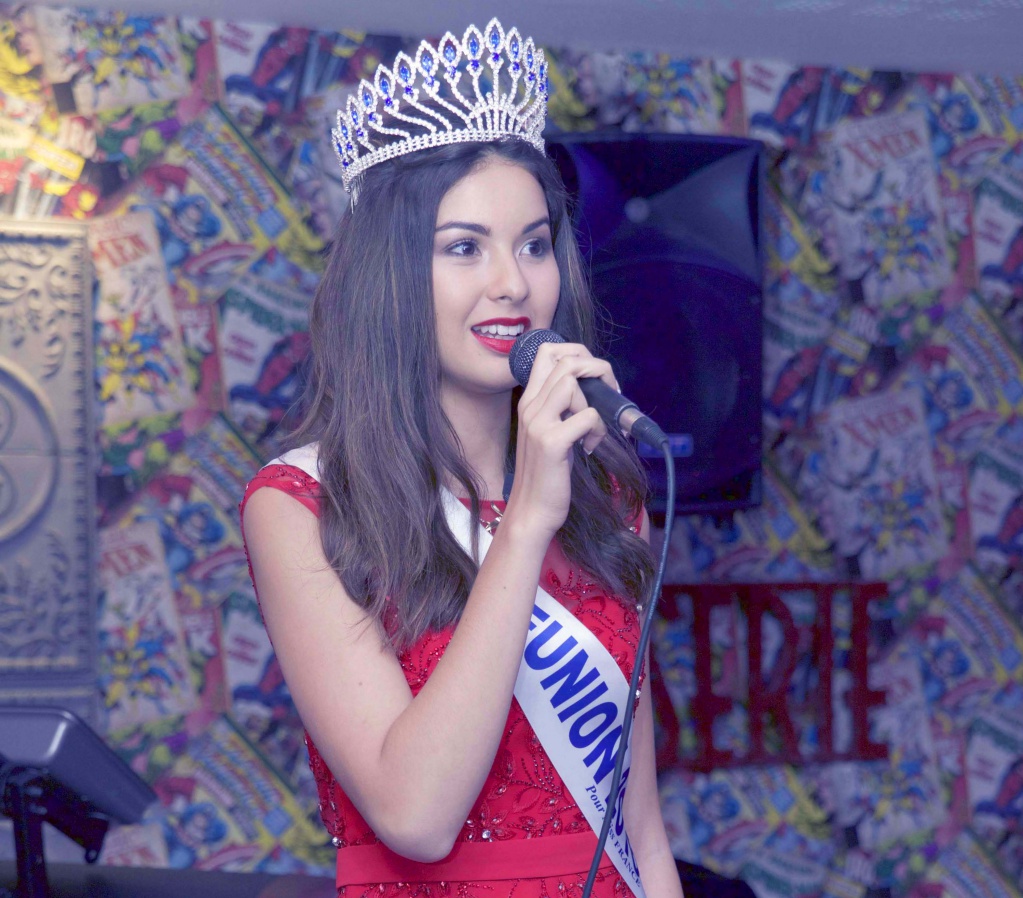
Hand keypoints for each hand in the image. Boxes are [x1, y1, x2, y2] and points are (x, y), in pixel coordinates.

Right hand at [505, 342, 616, 536]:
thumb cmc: (546, 473)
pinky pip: (587, 416)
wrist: (532, 510)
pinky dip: (597, 430)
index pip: (547, 352)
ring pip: (573, 383)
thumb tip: (595, 388)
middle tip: (608, 396)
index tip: (594, 377)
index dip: (578, 353)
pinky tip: (589, 447)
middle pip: (565, 361)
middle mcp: (529, 406)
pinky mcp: (550, 442)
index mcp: (529, 401)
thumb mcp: (550, 432)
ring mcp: (537, 423)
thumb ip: (562, 408)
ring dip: (594, 403)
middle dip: (597, 371)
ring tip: (593, 429)